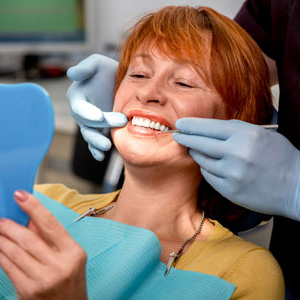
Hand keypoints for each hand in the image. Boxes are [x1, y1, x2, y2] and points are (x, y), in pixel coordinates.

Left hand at [0, 191, 87, 299]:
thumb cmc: (71, 279)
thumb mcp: (69, 255)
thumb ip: (51, 236)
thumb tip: (30, 219)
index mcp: (73, 252)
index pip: (51, 224)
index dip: (34, 207)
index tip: (20, 195)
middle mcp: (58, 266)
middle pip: (28, 239)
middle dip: (9, 226)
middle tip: (0, 218)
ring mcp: (42, 280)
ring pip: (14, 253)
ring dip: (1, 239)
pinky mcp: (27, 292)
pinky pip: (8, 268)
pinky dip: (1, 255)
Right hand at [67, 54, 126, 160]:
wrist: (121, 82)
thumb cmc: (107, 71)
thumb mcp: (98, 63)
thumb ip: (85, 67)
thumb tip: (71, 73)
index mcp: (78, 97)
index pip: (80, 108)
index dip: (88, 113)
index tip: (100, 116)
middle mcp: (82, 112)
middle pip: (87, 123)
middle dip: (101, 126)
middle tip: (120, 122)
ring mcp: (91, 124)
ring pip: (90, 135)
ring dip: (97, 142)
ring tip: (107, 146)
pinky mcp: (100, 130)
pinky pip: (95, 143)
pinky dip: (96, 150)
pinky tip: (101, 156)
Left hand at [174, 118, 299, 220]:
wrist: (296, 186)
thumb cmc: (279, 156)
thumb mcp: (261, 134)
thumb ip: (235, 130)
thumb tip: (209, 129)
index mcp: (246, 135)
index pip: (209, 127)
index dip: (191, 125)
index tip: (180, 123)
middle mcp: (237, 154)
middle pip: (200, 143)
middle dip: (186, 138)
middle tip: (177, 135)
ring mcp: (232, 173)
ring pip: (202, 160)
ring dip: (197, 154)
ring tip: (196, 150)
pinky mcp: (229, 190)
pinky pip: (208, 176)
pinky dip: (207, 169)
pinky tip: (211, 165)